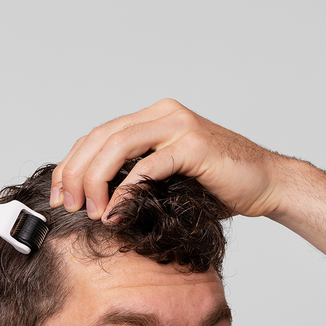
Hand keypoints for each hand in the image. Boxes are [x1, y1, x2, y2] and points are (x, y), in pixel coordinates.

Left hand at [51, 99, 287, 222]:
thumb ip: (137, 179)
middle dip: (75, 172)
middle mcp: (163, 114)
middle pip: (101, 136)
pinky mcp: (193, 146)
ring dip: (95, 179)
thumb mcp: (168, 180)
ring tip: (87, 209)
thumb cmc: (219, 187)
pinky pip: (148, 166)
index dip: (71, 163)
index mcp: (152, 118)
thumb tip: (97, 203)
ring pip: (118, 145)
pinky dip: (125, 190)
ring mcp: (178, 126)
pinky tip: (114, 211)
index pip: (98, 134)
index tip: (58, 194)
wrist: (267, 183)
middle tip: (65, 204)